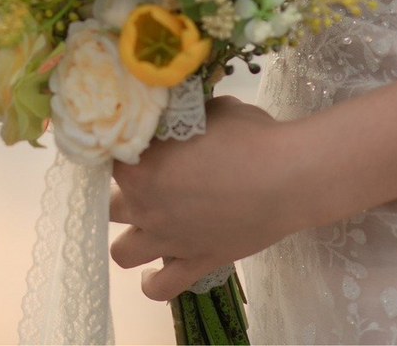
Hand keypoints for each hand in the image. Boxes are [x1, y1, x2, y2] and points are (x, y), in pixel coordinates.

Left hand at [110, 96, 301, 300]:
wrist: (287, 177)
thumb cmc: (248, 135)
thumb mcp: (208, 110)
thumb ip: (182, 117)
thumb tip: (176, 115)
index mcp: (141, 165)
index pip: (110, 156)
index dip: (123, 148)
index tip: (139, 142)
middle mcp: (145, 206)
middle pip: (109, 204)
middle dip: (123, 191)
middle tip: (146, 178)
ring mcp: (167, 240)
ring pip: (122, 252)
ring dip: (131, 235)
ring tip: (147, 222)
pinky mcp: (195, 264)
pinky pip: (160, 287)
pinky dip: (153, 281)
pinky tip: (155, 268)